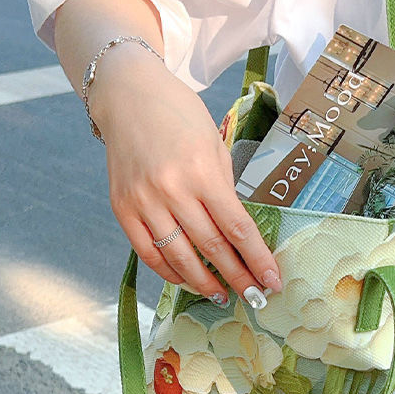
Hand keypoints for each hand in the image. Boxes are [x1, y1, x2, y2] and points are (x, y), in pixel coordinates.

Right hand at [91, 43, 280, 307]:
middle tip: (253, 297)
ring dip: (203, 283)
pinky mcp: (122, 209)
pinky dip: (168, 272)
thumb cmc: (178, 115)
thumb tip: (237, 234)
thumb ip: (223, 189)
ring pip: (178, 257)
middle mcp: (171, 189)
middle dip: (237, 277)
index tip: (272, 281)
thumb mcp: (213, 144)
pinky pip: (147, 252)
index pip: (236, 228)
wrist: (127, 96)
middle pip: (211, 248)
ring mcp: (143, 201)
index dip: (257, 259)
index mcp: (201, 171)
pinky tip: (186, 279)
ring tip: (222, 296)